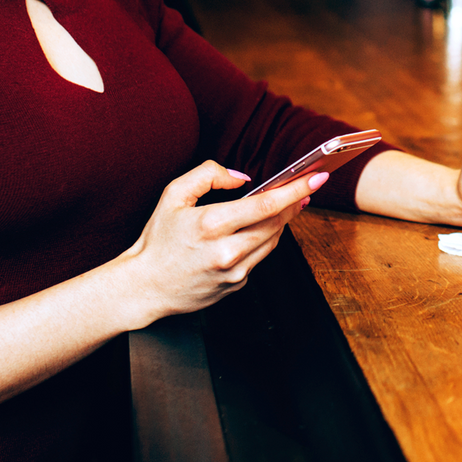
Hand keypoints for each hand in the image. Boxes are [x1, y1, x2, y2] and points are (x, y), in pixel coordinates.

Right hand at [123, 161, 322, 325]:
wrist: (145, 287)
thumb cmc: (157, 239)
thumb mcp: (173, 195)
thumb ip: (209, 175)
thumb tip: (242, 178)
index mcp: (212, 225)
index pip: (267, 204)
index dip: (296, 189)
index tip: (316, 177)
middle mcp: (227, 252)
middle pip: (277, 222)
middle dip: (295, 202)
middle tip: (306, 185)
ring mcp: (234, 272)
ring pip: (273, 240)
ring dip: (282, 220)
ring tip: (287, 203)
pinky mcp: (236, 285)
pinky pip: (259, 256)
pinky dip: (263, 239)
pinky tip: (259, 227)